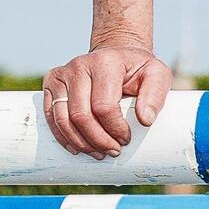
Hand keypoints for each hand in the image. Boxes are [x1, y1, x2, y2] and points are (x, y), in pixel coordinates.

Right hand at [41, 40, 172, 156]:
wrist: (116, 55)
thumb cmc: (137, 69)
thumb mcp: (157, 75)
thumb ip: (155, 95)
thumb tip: (145, 121)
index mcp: (105, 62)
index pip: (104, 106)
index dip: (114, 129)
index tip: (126, 139)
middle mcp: (79, 66)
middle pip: (81, 115)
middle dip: (97, 140)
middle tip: (113, 151)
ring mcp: (62, 75)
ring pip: (63, 119)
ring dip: (80, 143)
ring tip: (98, 153)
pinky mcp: (52, 83)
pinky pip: (51, 116)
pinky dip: (63, 136)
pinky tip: (76, 148)